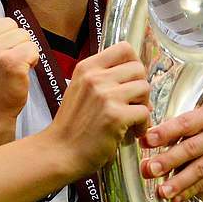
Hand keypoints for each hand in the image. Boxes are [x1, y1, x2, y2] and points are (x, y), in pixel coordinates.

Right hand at [46, 43, 149, 178]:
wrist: (58, 153)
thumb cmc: (71, 127)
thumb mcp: (80, 91)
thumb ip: (103, 80)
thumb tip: (137, 80)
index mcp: (86, 68)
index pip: (123, 48)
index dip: (134, 63)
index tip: (133, 79)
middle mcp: (95, 77)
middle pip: (138, 68)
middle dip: (141, 87)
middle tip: (134, 104)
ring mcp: (105, 96)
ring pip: (144, 88)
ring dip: (144, 105)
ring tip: (133, 119)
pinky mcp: (115, 116)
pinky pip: (144, 112)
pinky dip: (142, 125)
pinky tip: (132, 132)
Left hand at [140, 104, 202, 201]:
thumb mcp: (195, 122)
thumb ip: (171, 130)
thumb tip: (144, 142)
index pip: (185, 123)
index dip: (165, 132)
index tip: (147, 140)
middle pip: (191, 148)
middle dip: (168, 160)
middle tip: (151, 169)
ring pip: (198, 170)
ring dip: (178, 182)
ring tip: (162, 190)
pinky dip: (188, 192)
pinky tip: (175, 198)